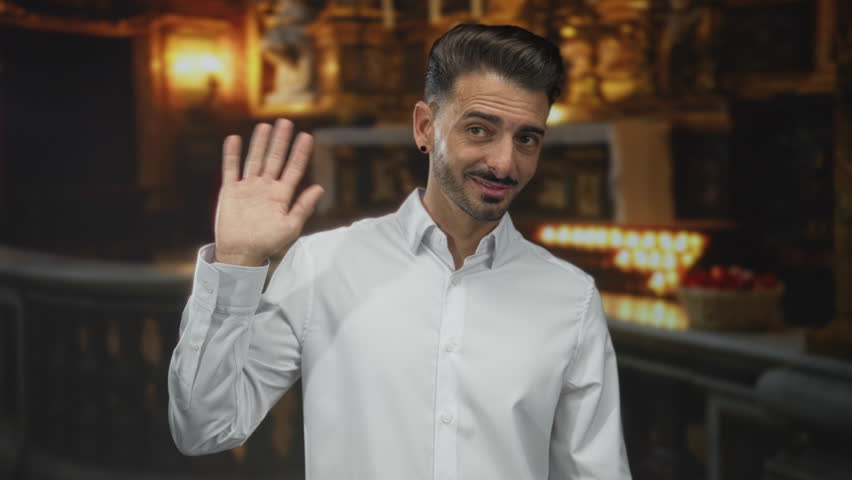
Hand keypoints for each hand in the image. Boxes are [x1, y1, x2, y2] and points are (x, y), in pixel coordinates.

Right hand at [213, 119, 323, 265]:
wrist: (241, 252)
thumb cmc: (268, 243)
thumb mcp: (290, 226)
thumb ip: (304, 206)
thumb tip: (319, 187)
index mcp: (282, 195)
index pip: (293, 169)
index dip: (300, 153)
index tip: (307, 136)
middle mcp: (266, 188)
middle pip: (275, 159)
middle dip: (280, 141)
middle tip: (286, 122)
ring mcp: (248, 188)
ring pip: (255, 159)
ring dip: (259, 143)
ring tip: (265, 126)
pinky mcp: (231, 191)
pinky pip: (231, 168)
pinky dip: (231, 154)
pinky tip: (234, 139)